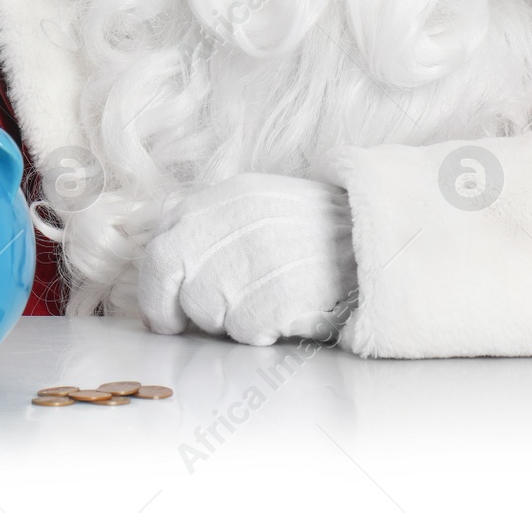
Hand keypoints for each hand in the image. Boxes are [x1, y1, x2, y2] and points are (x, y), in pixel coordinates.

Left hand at [138, 173, 357, 345]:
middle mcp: (233, 221)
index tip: (163, 308)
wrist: (376, 240)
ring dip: (224, 321)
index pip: (161, 242)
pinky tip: (282, 317)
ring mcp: (254, 258)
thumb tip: (163, 228)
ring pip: (204, 309)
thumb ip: (210, 214)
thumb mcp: (259, 199)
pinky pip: (244, 331)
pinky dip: (259, 334)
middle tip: (180, 326)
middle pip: (167, 271)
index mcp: (226, 197)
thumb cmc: (314, 230)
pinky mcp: (277, 295)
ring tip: (260, 305)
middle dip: (166, 306)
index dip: (155, 284)